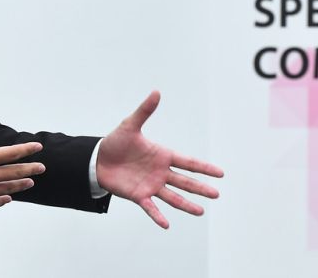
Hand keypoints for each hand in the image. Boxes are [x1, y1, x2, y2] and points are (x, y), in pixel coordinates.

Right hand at [0, 99, 44, 211]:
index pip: (10, 153)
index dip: (26, 149)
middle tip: (42, 167)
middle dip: (30, 168)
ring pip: (6, 188)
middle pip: (13, 172)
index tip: (37, 147)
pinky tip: (8, 199)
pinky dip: (2, 200)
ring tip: (30, 182)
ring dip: (20, 185)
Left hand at [96, 91, 222, 228]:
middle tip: (216, 194)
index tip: (220, 173)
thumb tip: (156, 92)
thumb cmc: (116, 142)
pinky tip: (166, 224)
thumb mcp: (130, 125)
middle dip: (200, 188)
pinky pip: (150, 207)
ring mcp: (151, 185)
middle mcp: (160, 172)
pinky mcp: (138, 195)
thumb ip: (145, 111)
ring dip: (186, 205)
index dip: (203, 168)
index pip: (188, 162)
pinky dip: (158, 216)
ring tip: (201, 211)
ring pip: (173, 196)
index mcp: (162, 155)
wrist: (98, 160)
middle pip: (185, 181)